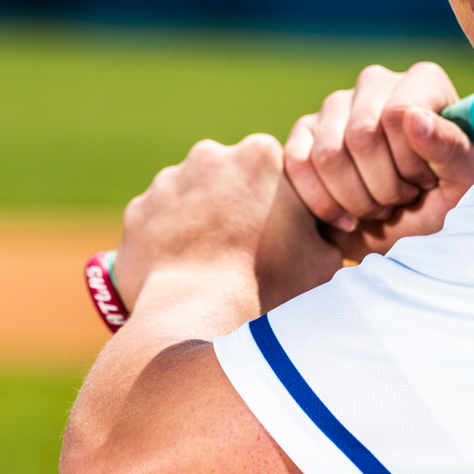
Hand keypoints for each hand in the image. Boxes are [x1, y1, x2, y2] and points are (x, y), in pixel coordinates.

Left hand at [114, 133, 342, 313]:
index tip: (284, 234)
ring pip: (190, 198)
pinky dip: (168, 244)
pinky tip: (184, 274)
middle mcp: (211, 155)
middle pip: (230, 178)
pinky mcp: (137, 213)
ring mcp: (167, 182)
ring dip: (200, 222)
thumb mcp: (327, 259)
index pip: (277, 170)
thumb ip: (330, 231)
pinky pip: (157, 225)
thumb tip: (336, 227)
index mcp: (263, 155)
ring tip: (214, 267)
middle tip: (249, 251)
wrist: (200, 318)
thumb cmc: (273, 288)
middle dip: (237, 206)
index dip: (282, 204)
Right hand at [284, 61, 473, 260]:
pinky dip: (323, 202)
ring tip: (379, 208)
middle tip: (402, 201)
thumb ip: (450, 148)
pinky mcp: (305, 133)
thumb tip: (410, 116)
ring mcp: (337, 106)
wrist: (411, 238)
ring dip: (357, 199)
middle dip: (384, 186)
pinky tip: (348, 219)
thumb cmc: (447, 205)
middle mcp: (377, 84)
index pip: (398, 113)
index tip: (426, 182)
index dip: (410, 162)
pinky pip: (298, 163)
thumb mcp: (465, 184)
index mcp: (423, 83)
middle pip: (362, 134)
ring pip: (329, 154)